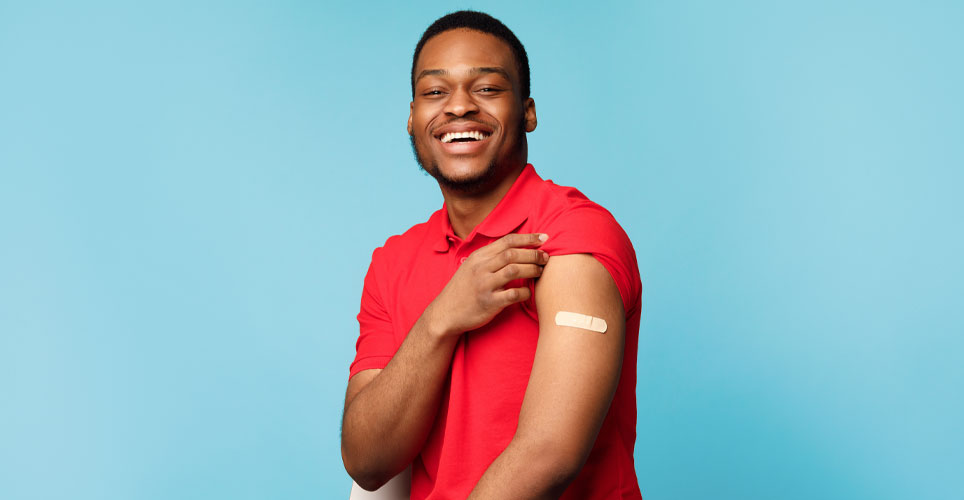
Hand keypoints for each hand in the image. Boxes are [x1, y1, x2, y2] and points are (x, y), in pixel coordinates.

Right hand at [426, 233, 549, 336]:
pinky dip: (524, 292)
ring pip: (514, 270)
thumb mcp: (471, 267)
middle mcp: (481, 268)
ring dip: (532, 269)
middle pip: (512, 253)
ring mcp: (484, 285)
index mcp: (478, 257)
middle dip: (533, 254)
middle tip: (546, 257)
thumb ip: (490, 257)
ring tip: (541, 271)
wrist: (445, 313)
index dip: (528, 238)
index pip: (507, 240)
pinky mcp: (489, 303)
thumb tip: (514, 248)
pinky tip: (528, 292)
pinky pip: (512, 294)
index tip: (544, 237)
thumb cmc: (463, 290)